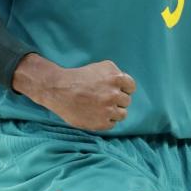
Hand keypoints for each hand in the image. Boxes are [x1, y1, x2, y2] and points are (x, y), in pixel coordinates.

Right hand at [13, 55, 135, 130]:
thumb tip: (126, 84)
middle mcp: (114, 94)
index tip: (116, 90)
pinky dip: (106, 120)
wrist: (59, 90)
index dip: (123, 88)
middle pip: (126, 101)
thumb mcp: (101, 67)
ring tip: (102, 108)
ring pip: (122, 114)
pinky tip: (97, 114)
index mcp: (116, 78)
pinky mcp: (101, 123)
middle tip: (105, 99)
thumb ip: (116, 74)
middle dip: (118, 100)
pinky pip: (112, 124)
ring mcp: (108, 110)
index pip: (131, 87)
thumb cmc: (80, 77)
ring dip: (115, 112)